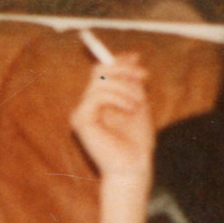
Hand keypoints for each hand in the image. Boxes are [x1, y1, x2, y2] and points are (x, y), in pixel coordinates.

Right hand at [70, 53, 153, 183]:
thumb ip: (133, 81)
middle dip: (123, 70)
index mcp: (99, 101)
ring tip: (139, 102)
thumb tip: (132, 55)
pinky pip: (97, 95)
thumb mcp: (138, 102)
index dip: (118, 61)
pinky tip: (129, 109)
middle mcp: (87, 105)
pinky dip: (117, 98)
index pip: (102, 70)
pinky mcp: (80, 120)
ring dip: (125, 87)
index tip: (138, 62)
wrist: (133, 167)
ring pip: (100, 81)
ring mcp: (82, 112)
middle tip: (143, 78)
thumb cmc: (136, 142)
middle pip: (99, 70)